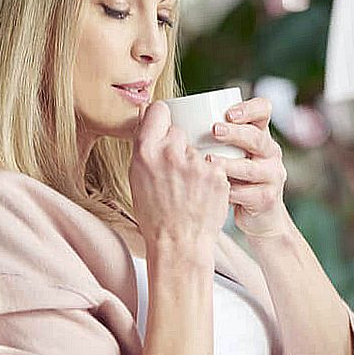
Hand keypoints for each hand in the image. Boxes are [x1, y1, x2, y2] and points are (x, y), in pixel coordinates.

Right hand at [128, 101, 230, 269]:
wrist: (178, 244)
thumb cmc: (154, 215)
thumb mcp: (136, 178)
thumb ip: (143, 145)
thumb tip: (144, 112)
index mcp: (145, 151)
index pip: (158, 110)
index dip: (161, 116)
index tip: (164, 124)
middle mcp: (171, 153)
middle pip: (179, 130)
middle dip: (178, 145)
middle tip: (175, 171)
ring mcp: (196, 162)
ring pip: (197, 149)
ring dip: (195, 162)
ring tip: (188, 188)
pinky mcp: (217, 173)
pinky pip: (213, 164)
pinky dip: (210, 176)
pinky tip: (202, 193)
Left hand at [207, 96, 291, 238]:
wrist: (256, 213)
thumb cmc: (233, 175)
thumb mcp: (228, 152)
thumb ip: (212, 136)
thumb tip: (168, 116)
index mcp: (260, 134)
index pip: (263, 111)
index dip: (249, 109)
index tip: (228, 113)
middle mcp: (270, 152)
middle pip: (258, 138)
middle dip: (236, 133)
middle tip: (214, 130)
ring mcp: (272, 175)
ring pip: (251, 168)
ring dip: (229, 164)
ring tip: (208, 161)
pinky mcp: (267, 198)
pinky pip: (247, 194)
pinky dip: (228, 192)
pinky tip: (212, 189)